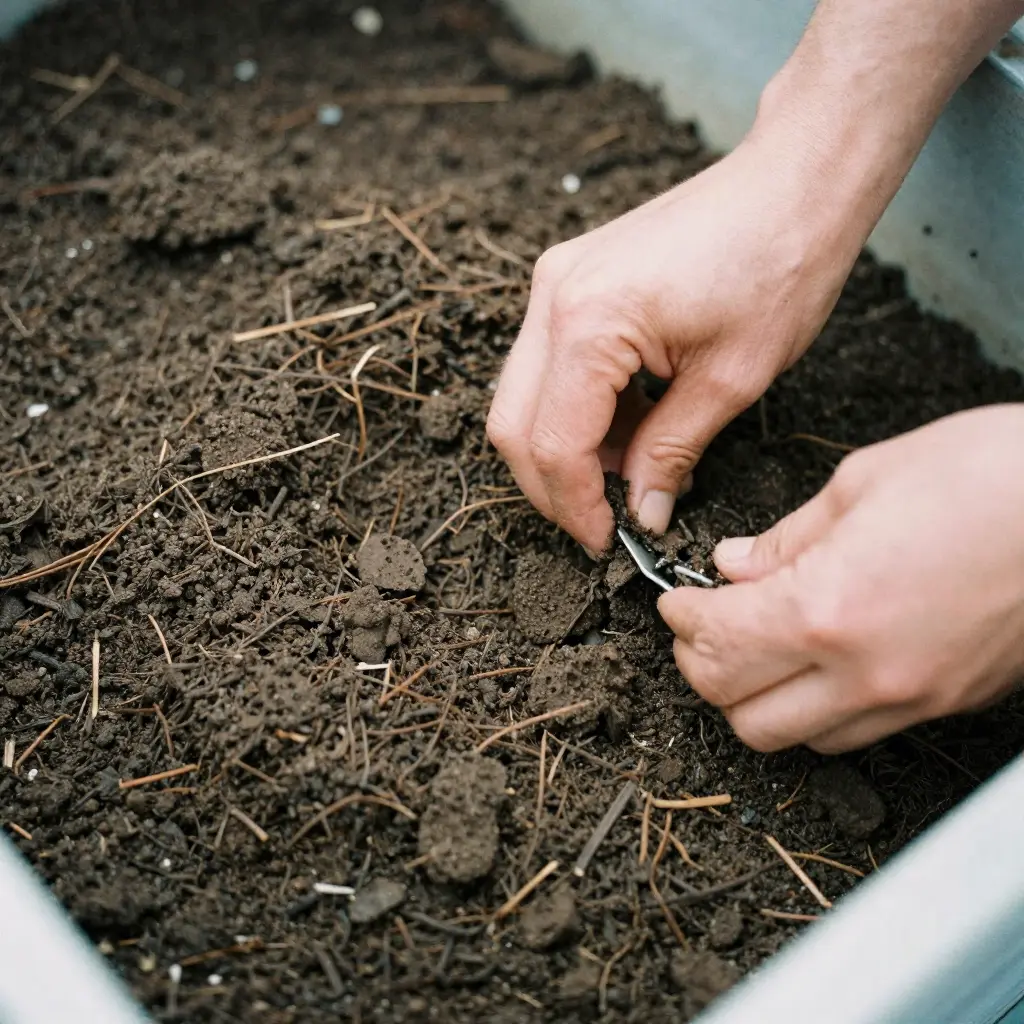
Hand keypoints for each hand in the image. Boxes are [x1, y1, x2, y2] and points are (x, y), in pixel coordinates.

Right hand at [486, 122, 869, 552]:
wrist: (794, 180)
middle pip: (513, 424)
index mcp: (589, 322)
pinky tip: (629, 422)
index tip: (608, 541)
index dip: (575, 506)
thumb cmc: (779, 265)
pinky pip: (548, 363)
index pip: (552, 444)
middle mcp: (553, 297)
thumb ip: (670, 454)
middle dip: (552, 486)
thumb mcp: (731, 381)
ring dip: (564, 447)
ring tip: (629, 469)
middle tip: (603, 521)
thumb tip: (642, 513)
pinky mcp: (570, 278)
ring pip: (523, 396)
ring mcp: (555, 281)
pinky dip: (577, 407)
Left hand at [659, 406, 1023, 752]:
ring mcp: (909, 698)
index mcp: (829, 606)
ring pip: (792, 739)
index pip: (716, 646)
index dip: (681, 621)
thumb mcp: (865, 481)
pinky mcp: (945, 705)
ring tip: (755, 646)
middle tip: (703, 625)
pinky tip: (816, 662)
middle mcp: (866, 671)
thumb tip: (733, 565)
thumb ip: (787, 538)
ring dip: (756, 696)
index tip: (677, 601)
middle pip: (740, 712)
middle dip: (704, 667)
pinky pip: (851, 735)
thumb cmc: (992, 475)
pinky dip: (812, 710)